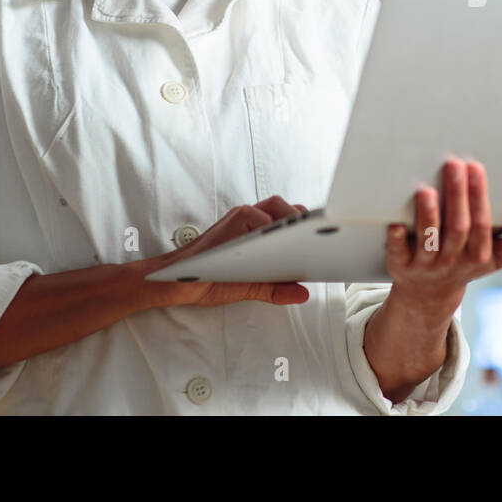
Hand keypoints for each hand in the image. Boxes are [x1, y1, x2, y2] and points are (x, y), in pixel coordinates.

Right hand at [153, 196, 310, 307]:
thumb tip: (303, 294)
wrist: (175, 283)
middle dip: (304, 219)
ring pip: (273, 207)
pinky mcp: (229, 222)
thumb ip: (275, 289)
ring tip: (307, 238)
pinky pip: (253, 217)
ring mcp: (238, 218)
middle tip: (321, 237)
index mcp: (256, 229)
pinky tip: (280, 242)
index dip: (307, 224)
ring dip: (291, 220)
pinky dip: (269, 227)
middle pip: (285, 207)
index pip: (288, 217)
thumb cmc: (209, 280)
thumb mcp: (249, 287)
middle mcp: (249, 218)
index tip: (326, 235)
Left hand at [384, 157, 501, 314]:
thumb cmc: (464, 263)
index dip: (480, 199)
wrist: (429, 295)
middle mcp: (454, 261)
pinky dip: (396, 240)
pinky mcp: (402, 267)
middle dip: (458, 195)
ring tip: (427, 190)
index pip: (483, 226)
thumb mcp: (494, 259)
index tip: (478, 168)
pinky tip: (394, 224)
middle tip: (455, 164)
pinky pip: (398, 254)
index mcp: (479, 257)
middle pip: (458, 228)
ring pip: (429, 240)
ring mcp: (427, 265)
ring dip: (428, 216)